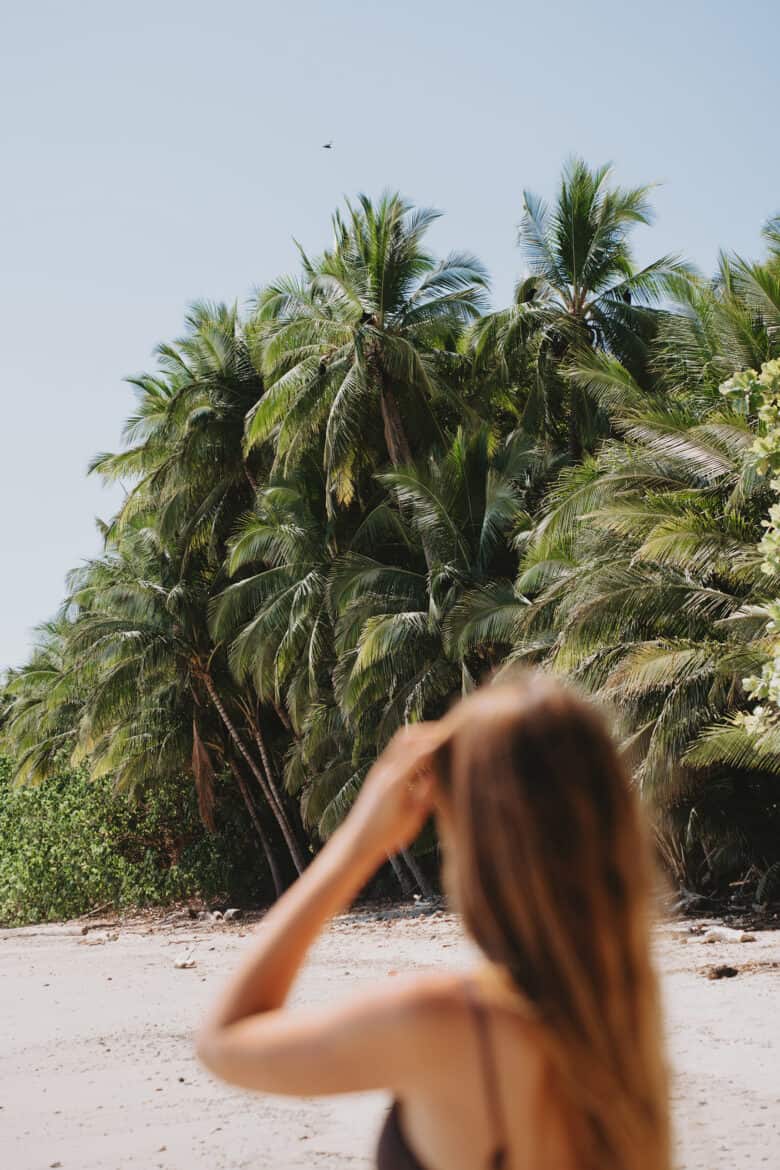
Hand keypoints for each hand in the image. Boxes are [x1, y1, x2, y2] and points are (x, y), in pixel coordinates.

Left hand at [340, 724, 444, 862]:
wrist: (357, 840)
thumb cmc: (387, 834)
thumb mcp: (413, 817)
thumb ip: (426, 794)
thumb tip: (436, 774)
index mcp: (397, 780)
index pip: (422, 750)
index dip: (440, 740)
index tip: (457, 734)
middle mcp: (386, 769)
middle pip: (409, 736)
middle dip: (429, 731)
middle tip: (448, 732)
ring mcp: (379, 769)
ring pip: (401, 740)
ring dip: (420, 736)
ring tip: (438, 740)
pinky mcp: (377, 773)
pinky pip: (396, 750)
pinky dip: (411, 745)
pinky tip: (423, 756)